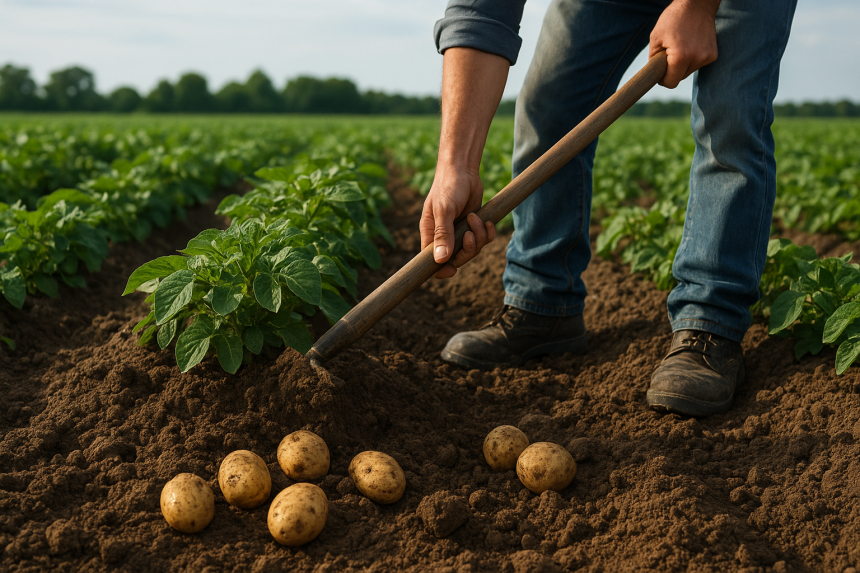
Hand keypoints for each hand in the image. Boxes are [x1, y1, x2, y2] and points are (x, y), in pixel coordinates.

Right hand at [419, 163, 495, 278]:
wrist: (463, 169)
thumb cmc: (447, 187)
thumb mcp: (444, 210)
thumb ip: (442, 234)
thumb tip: (440, 260)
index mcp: (430, 234)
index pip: (431, 261)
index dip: (441, 270)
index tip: (453, 269)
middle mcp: (444, 236)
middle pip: (456, 259)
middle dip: (468, 250)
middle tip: (470, 233)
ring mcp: (459, 232)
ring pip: (472, 250)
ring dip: (479, 237)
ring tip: (476, 219)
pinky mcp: (473, 226)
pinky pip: (483, 240)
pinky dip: (488, 233)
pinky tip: (488, 222)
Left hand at [649, 0, 719, 88]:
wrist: (697, 4)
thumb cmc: (673, 19)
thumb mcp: (655, 38)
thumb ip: (653, 59)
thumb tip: (655, 74)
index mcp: (681, 57)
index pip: (671, 83)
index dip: (663, 80)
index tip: (660, 74)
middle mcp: (697, 59)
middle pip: (680, 77)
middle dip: (672, 70)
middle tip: (669, 55)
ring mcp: (707, 57)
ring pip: (689, 71)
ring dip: (682, 64)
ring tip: (681, 46)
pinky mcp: (713, 54)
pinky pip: (698, 64)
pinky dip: (692, 59)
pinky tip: (691, 45)